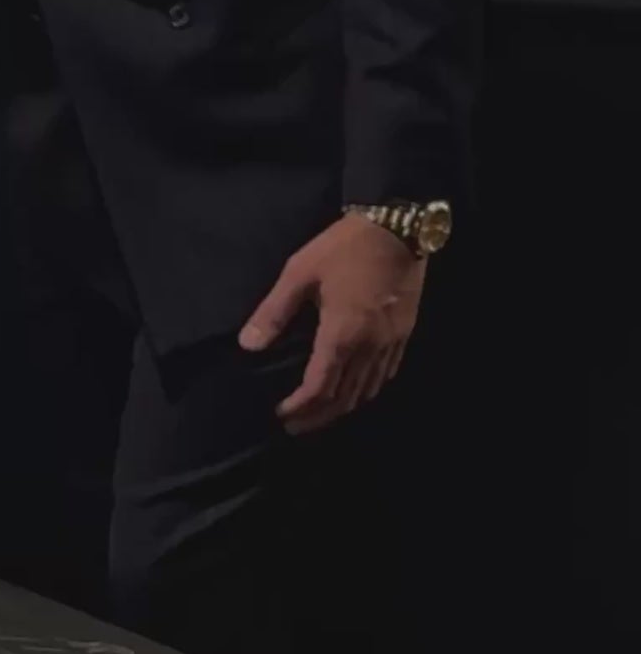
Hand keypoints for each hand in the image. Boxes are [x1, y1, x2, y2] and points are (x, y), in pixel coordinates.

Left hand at [239, 215, 424, 437]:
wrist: (399, 226)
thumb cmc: (344, 247)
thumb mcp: (300, 273)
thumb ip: (274, 312)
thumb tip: (248, 345)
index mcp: (342, 335)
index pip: (320, 388)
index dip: (299, 407)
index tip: (281, 414)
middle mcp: (370, 347)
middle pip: (345, 399)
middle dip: (318, 417)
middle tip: (295, 426)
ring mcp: (392, 343)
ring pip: (368, 391)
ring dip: (342, 408)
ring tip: (320, 414)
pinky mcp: (405, 334)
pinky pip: (385, 375)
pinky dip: (366, 390)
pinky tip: (355, 390)